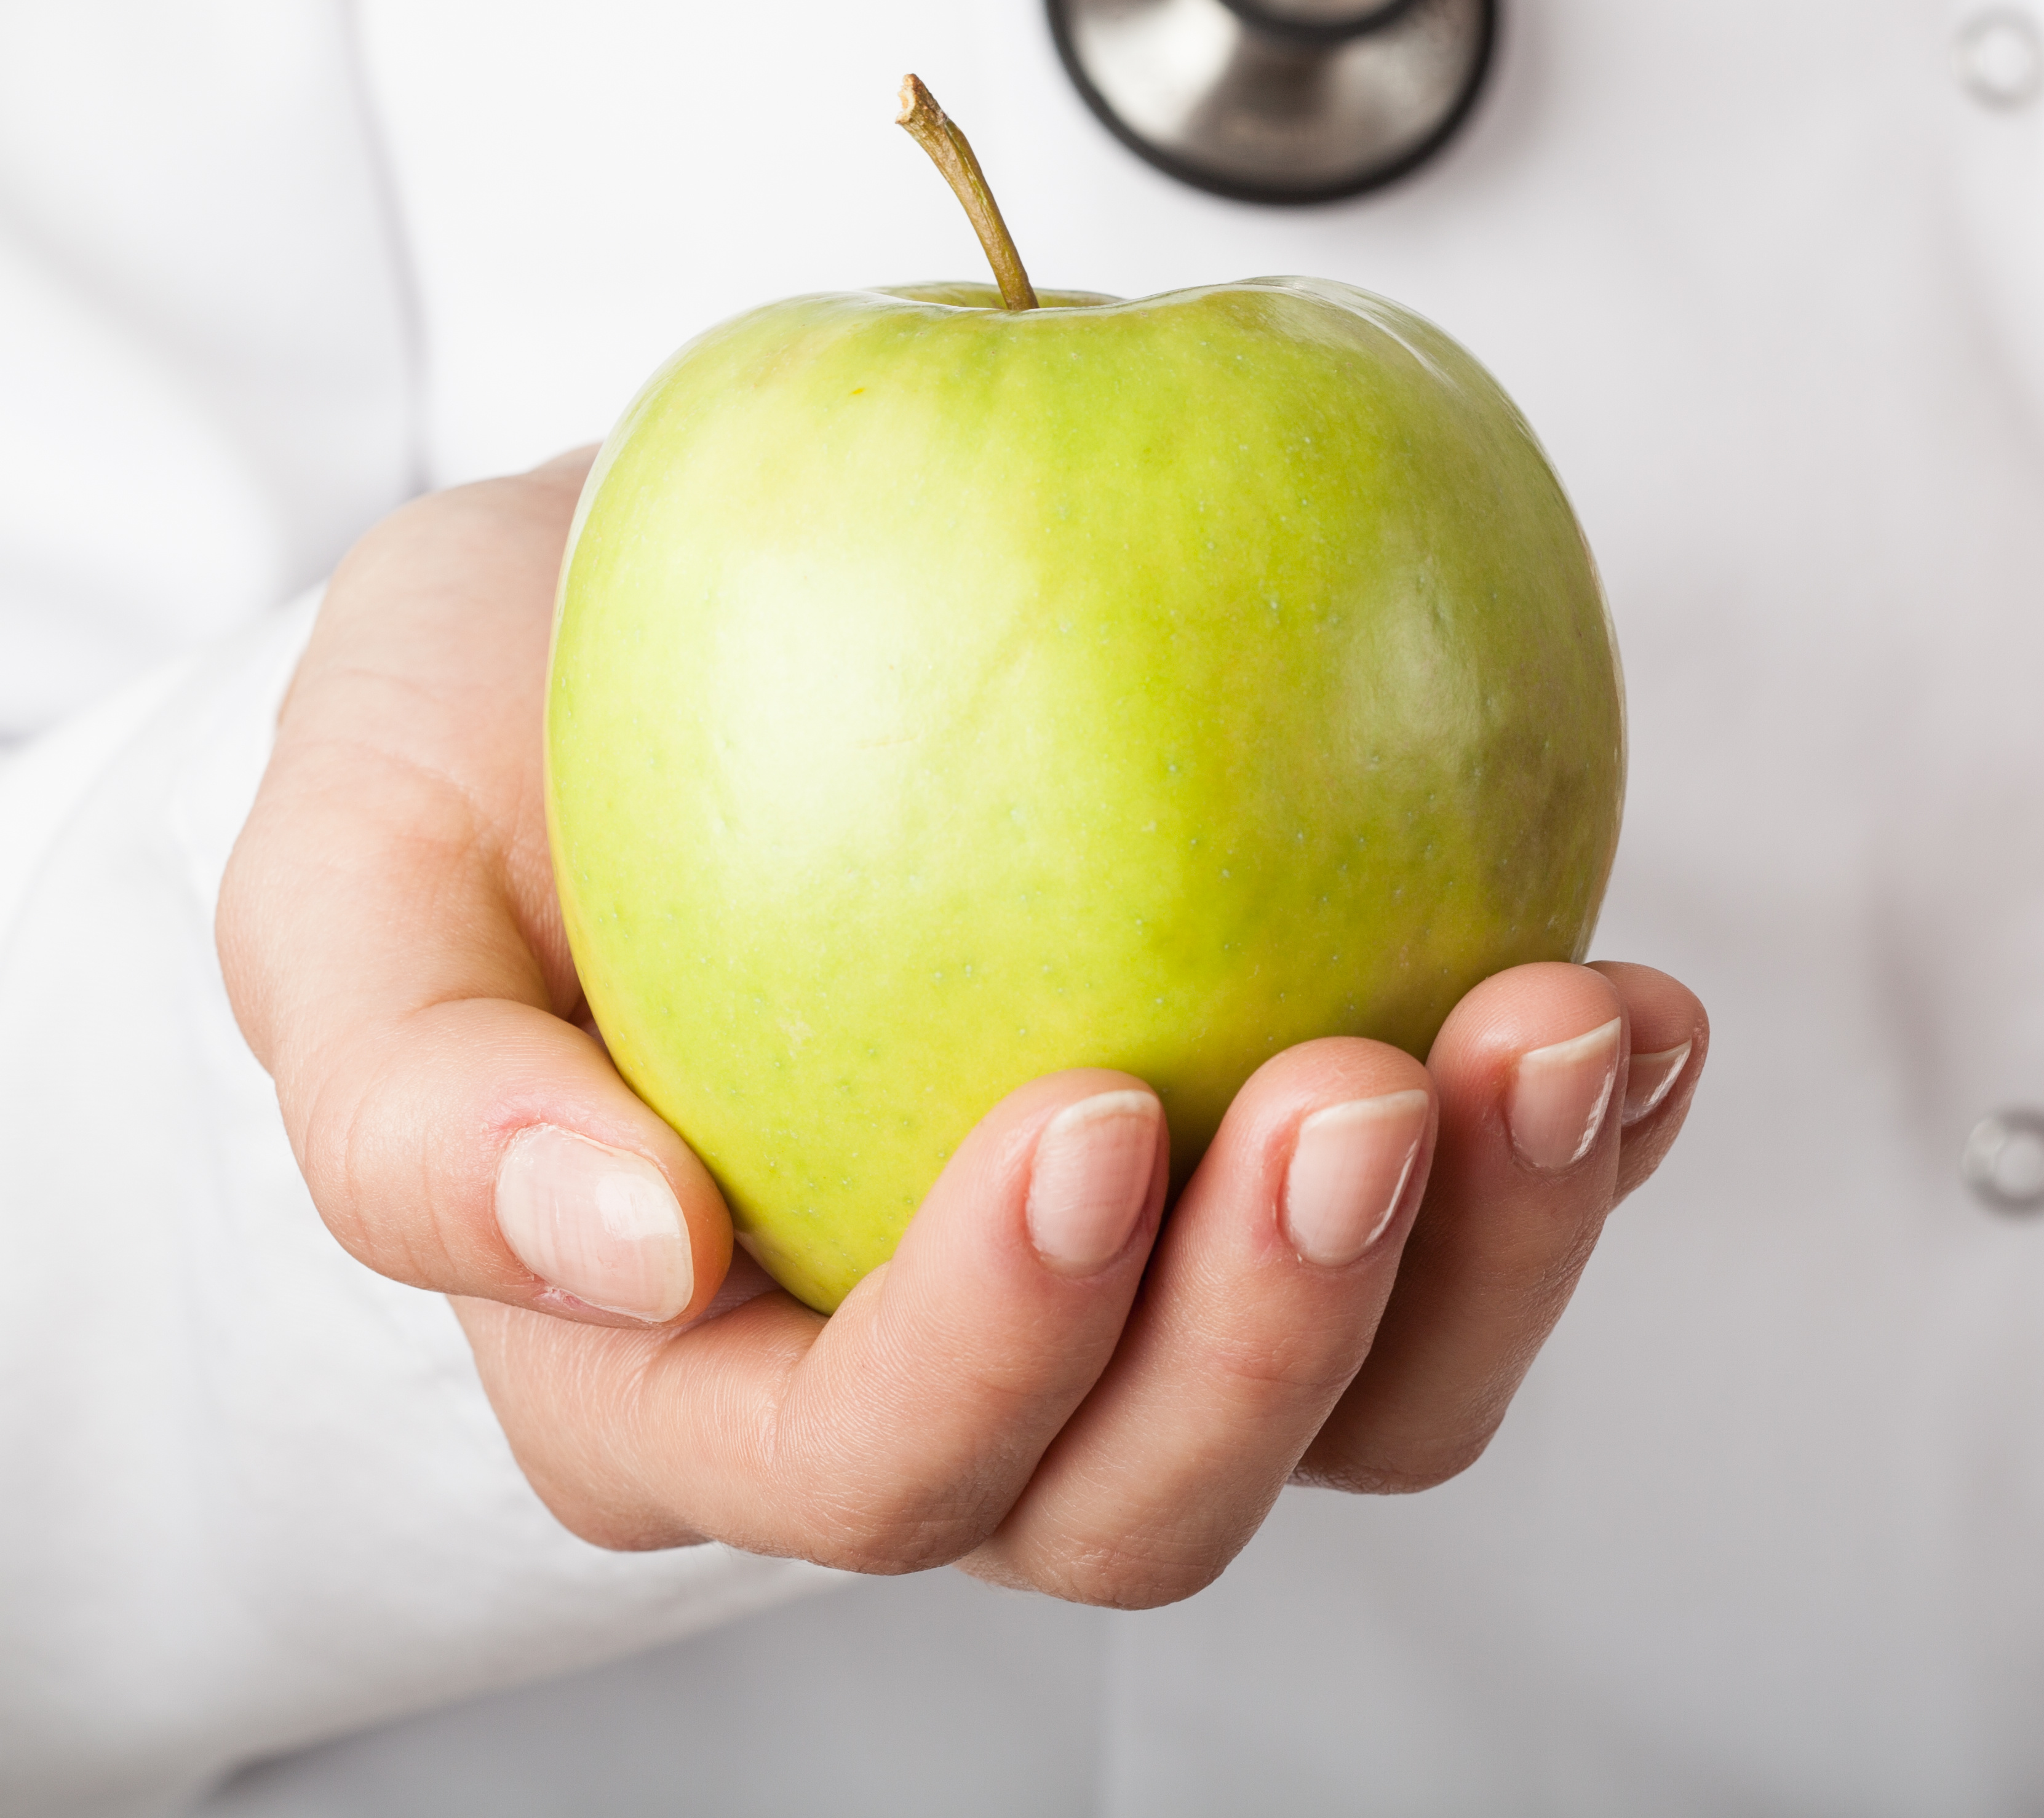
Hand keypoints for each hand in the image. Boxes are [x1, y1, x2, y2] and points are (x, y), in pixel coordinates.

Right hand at [218, 454, 1704, 1598]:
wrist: (699, 614)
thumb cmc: (482, 753)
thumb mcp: (346, 870)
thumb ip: (403, 1096)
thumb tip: (630, 1251)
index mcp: (692, 1377)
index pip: (858, 1458)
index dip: (988, 1345)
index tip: (1088, 1112)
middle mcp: (948, 1377)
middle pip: (1144, 1493)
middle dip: (1278, 1335)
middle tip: (1367, 1084)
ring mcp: (1157, 1291)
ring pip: (1362, 1404)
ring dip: (1497, 1251)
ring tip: (1564, 1026)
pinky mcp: (1305, 1173)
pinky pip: (1479, 1239)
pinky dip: (1585, 1145)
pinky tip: (1633, 1009)